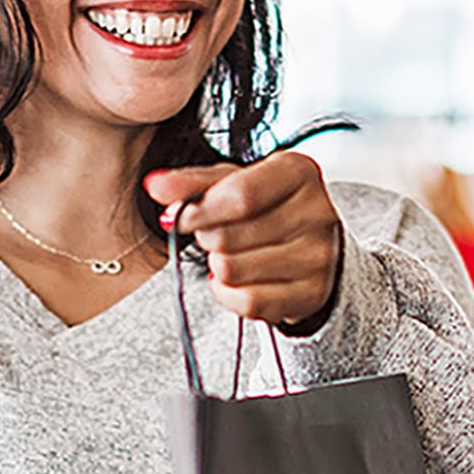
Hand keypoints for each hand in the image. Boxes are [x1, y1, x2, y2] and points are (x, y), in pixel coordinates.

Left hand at [145, 153, 342, 330]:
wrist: (308, 244)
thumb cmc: (267, 206)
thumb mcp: (232, 182)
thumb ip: (193, 183)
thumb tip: (155, 185)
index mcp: (297, 172)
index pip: (241, 195)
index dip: (201, 211)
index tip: (180, 217)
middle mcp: (316, 212)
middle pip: (229, 236)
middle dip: (206, 238)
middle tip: (212, 234)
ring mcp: (318, 256)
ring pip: (233, 270)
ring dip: (217, 265)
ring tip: (228, 255)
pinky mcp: (311, 293)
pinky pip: (248, 301)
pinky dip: (227, 294)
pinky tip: (235, 280)